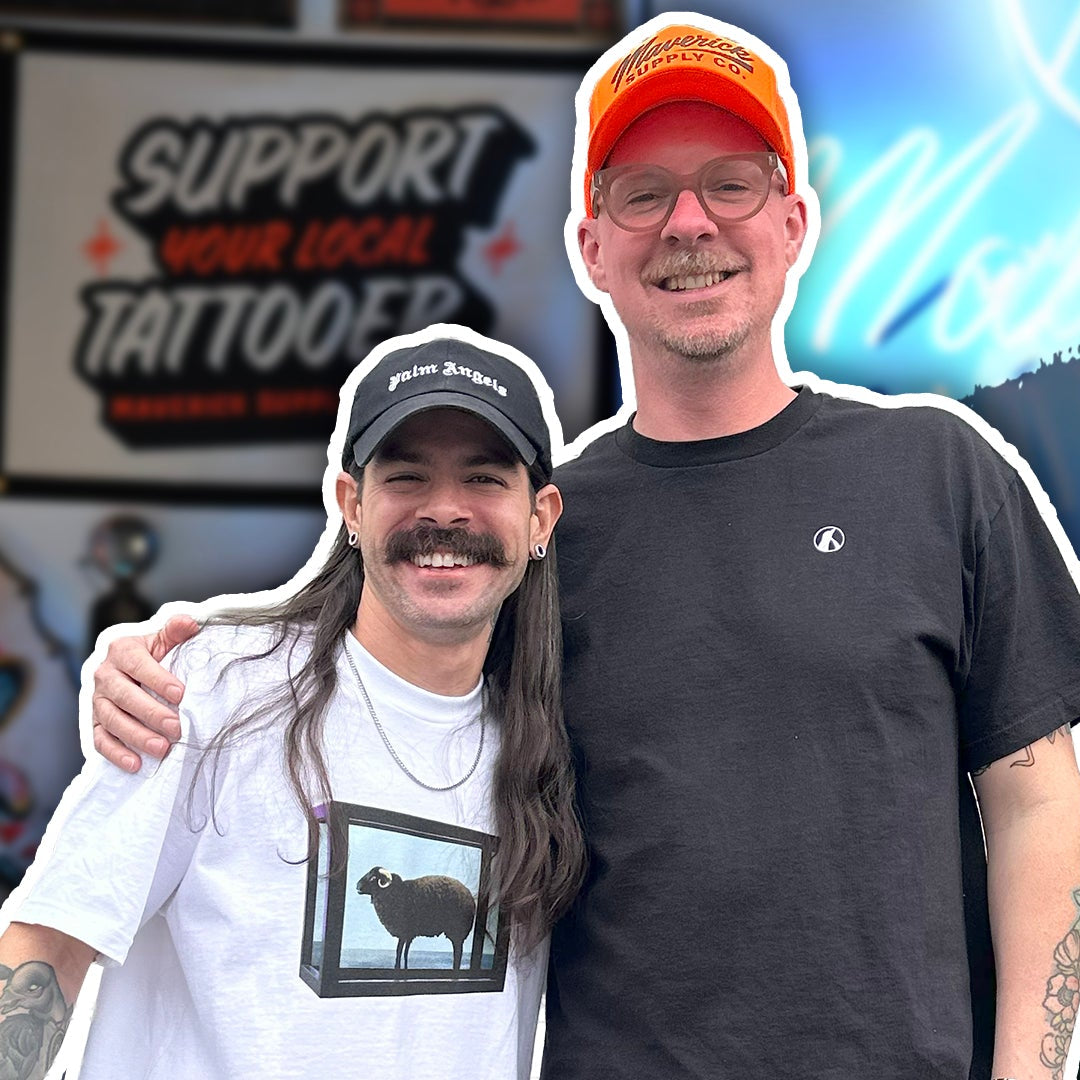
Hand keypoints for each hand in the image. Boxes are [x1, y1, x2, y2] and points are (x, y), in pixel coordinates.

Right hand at [91, 615, 200, 772]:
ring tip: (161, 748)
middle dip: (151, 713)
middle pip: (124, 696)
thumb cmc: (152, 654)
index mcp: (122, 651)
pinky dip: (116, 753)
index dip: (158, 680)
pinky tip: (135, 764)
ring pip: (112, 720)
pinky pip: (100, 740)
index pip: (138, 665)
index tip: (180, 695)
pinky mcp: (94, 722)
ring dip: (136, 736)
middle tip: (176, 728)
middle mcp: (105, 675)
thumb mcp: (163, 639)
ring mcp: (98, 701)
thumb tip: (191, 623)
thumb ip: (175, 631)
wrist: (126, 666)